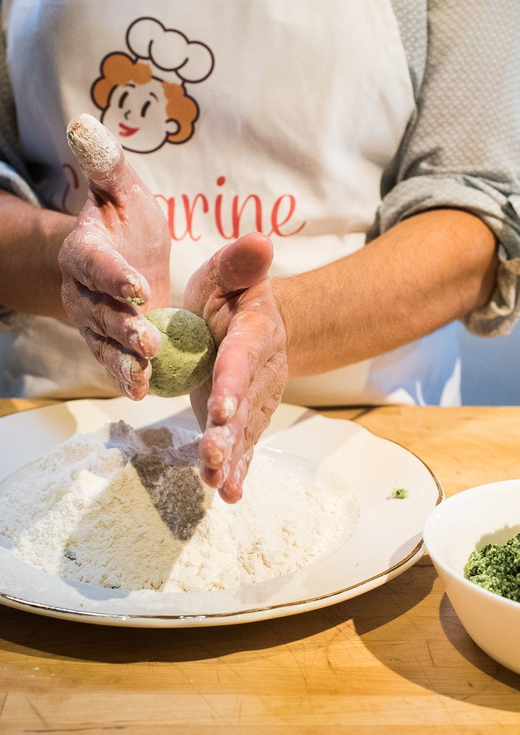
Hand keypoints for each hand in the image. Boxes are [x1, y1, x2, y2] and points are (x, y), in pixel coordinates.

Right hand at [58, 114, 170, 398]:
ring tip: (146, 374)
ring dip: (124, 359)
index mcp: (86, 249)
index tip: (136, 286)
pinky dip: (125, 376)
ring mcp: (92, 320)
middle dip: (123, 326)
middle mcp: (82, 289)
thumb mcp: (123, 190)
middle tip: (148, 341)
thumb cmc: (126, 222)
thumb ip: (107, 165)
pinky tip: (143, 390)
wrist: (120, 258)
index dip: (111, 275)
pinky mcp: (107, 342)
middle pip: (99, 310)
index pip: (94, 262)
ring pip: (104, 341)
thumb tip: (83, 122)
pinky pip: (112, 360)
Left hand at [184, 232, 288, 502]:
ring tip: (218, 482)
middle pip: (248, 403)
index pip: (243, 357)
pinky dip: (238, 468)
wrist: (251, 323)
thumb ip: (240, 262)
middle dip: (231, 432)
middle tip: (214, 455)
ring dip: (233, 456)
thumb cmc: (231, 294)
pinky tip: (229, 494)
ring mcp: (257, 398)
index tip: (222, 407)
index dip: (234, 381)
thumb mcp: (227, 272)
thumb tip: (260, 240)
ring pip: (247, 429)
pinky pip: (245, 443)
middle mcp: (262, 370)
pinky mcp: (247, 417)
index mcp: (254, 331)